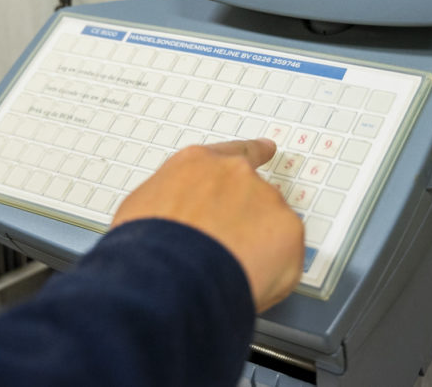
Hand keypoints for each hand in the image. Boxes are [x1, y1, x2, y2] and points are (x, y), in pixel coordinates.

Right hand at [111, 139, 303, 311]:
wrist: (169, 276)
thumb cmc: (147, 249)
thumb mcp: (141, 210)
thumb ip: (175, 203)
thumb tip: (181, 221)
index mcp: (198, 164)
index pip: (232, 152)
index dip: (252, 153)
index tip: (267, 149)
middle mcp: (236, 174)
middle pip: (253, 195)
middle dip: (245, 221)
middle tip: (227, 251)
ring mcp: (266, 199)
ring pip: (271, 227)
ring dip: (258, 248)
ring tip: (228, 274)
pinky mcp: (289, 231)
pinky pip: (286, 258)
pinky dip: (272, 274)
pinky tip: (245, 283)